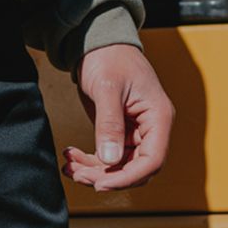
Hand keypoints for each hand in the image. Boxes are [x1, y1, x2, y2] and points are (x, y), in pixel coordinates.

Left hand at [63, 42, 172, 190]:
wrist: (100, 44)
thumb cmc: (110, 58)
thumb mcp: (108, 89)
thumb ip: (109, 124)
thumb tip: (109, 159)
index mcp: (158, 117)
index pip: (153, 160)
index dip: (128, 177)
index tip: (101, 184)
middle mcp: (151, 128)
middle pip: (136, 169)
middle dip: (106, 176)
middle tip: (78, 174)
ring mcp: (136, 132)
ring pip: (119, 167)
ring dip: (94, 171)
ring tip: (69, 166)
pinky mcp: (120, 133)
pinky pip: (108, 157)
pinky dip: (89, 162)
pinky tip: (71, 157)